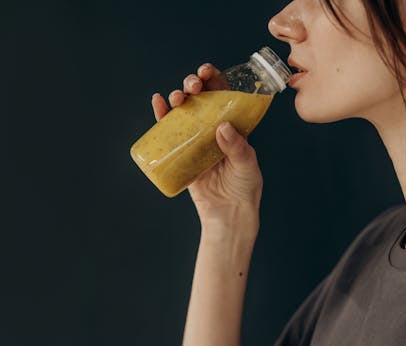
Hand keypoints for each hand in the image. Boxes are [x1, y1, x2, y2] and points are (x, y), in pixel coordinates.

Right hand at [151, 63, 263, 224]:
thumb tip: (221, 127)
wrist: (227, 213)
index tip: (207, 72)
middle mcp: (213, 128)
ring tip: (176, 97)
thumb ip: (236, 147)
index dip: (214, 79)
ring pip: (184, 111)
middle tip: (192, 85)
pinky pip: (169, 131)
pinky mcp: (181, 152)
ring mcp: (196, 139)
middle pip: (201, 99)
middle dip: (194, 85)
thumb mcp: (247, 164)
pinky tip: (158, 103)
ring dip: (178, 97)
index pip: (223, 95)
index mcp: (232, 125)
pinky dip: (162, 115)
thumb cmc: (244, 188)